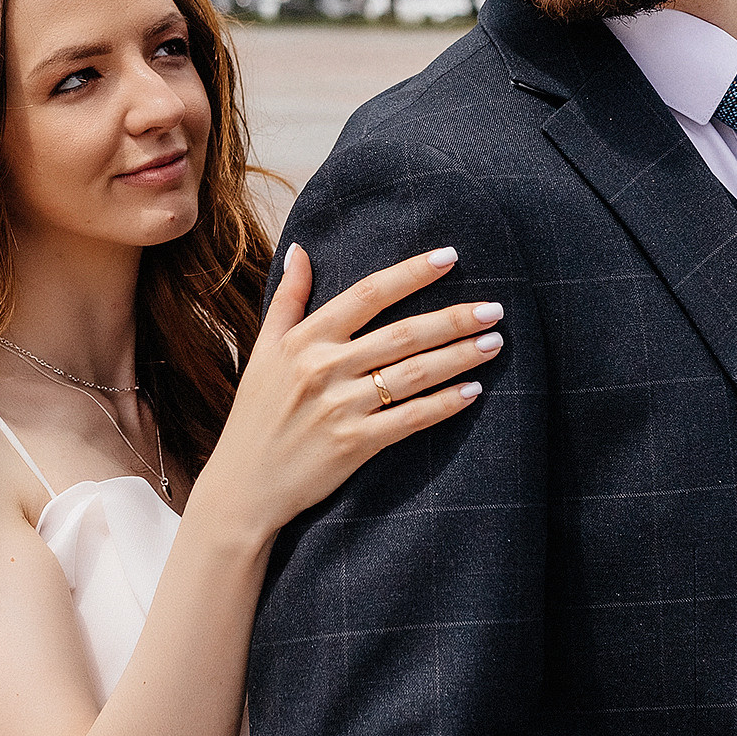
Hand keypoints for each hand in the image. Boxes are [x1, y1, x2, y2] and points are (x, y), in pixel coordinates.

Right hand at [195, 243, 497, 551]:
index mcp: (304, 340)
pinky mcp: (353, 445)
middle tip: (494, 308)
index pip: (367, 294)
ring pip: (413, 374)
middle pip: (402, 334)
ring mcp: (340, 408)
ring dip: (458, 357)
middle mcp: (323, 368)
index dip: (411, 273)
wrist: (242, 486)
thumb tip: (301, 249)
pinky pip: (410, 419)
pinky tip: (473, 391)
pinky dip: (444, 404)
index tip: (450, 257)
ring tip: (494, 343)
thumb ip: (287, 298)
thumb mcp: (263, 350)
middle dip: (453, 318)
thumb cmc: (255, 415)